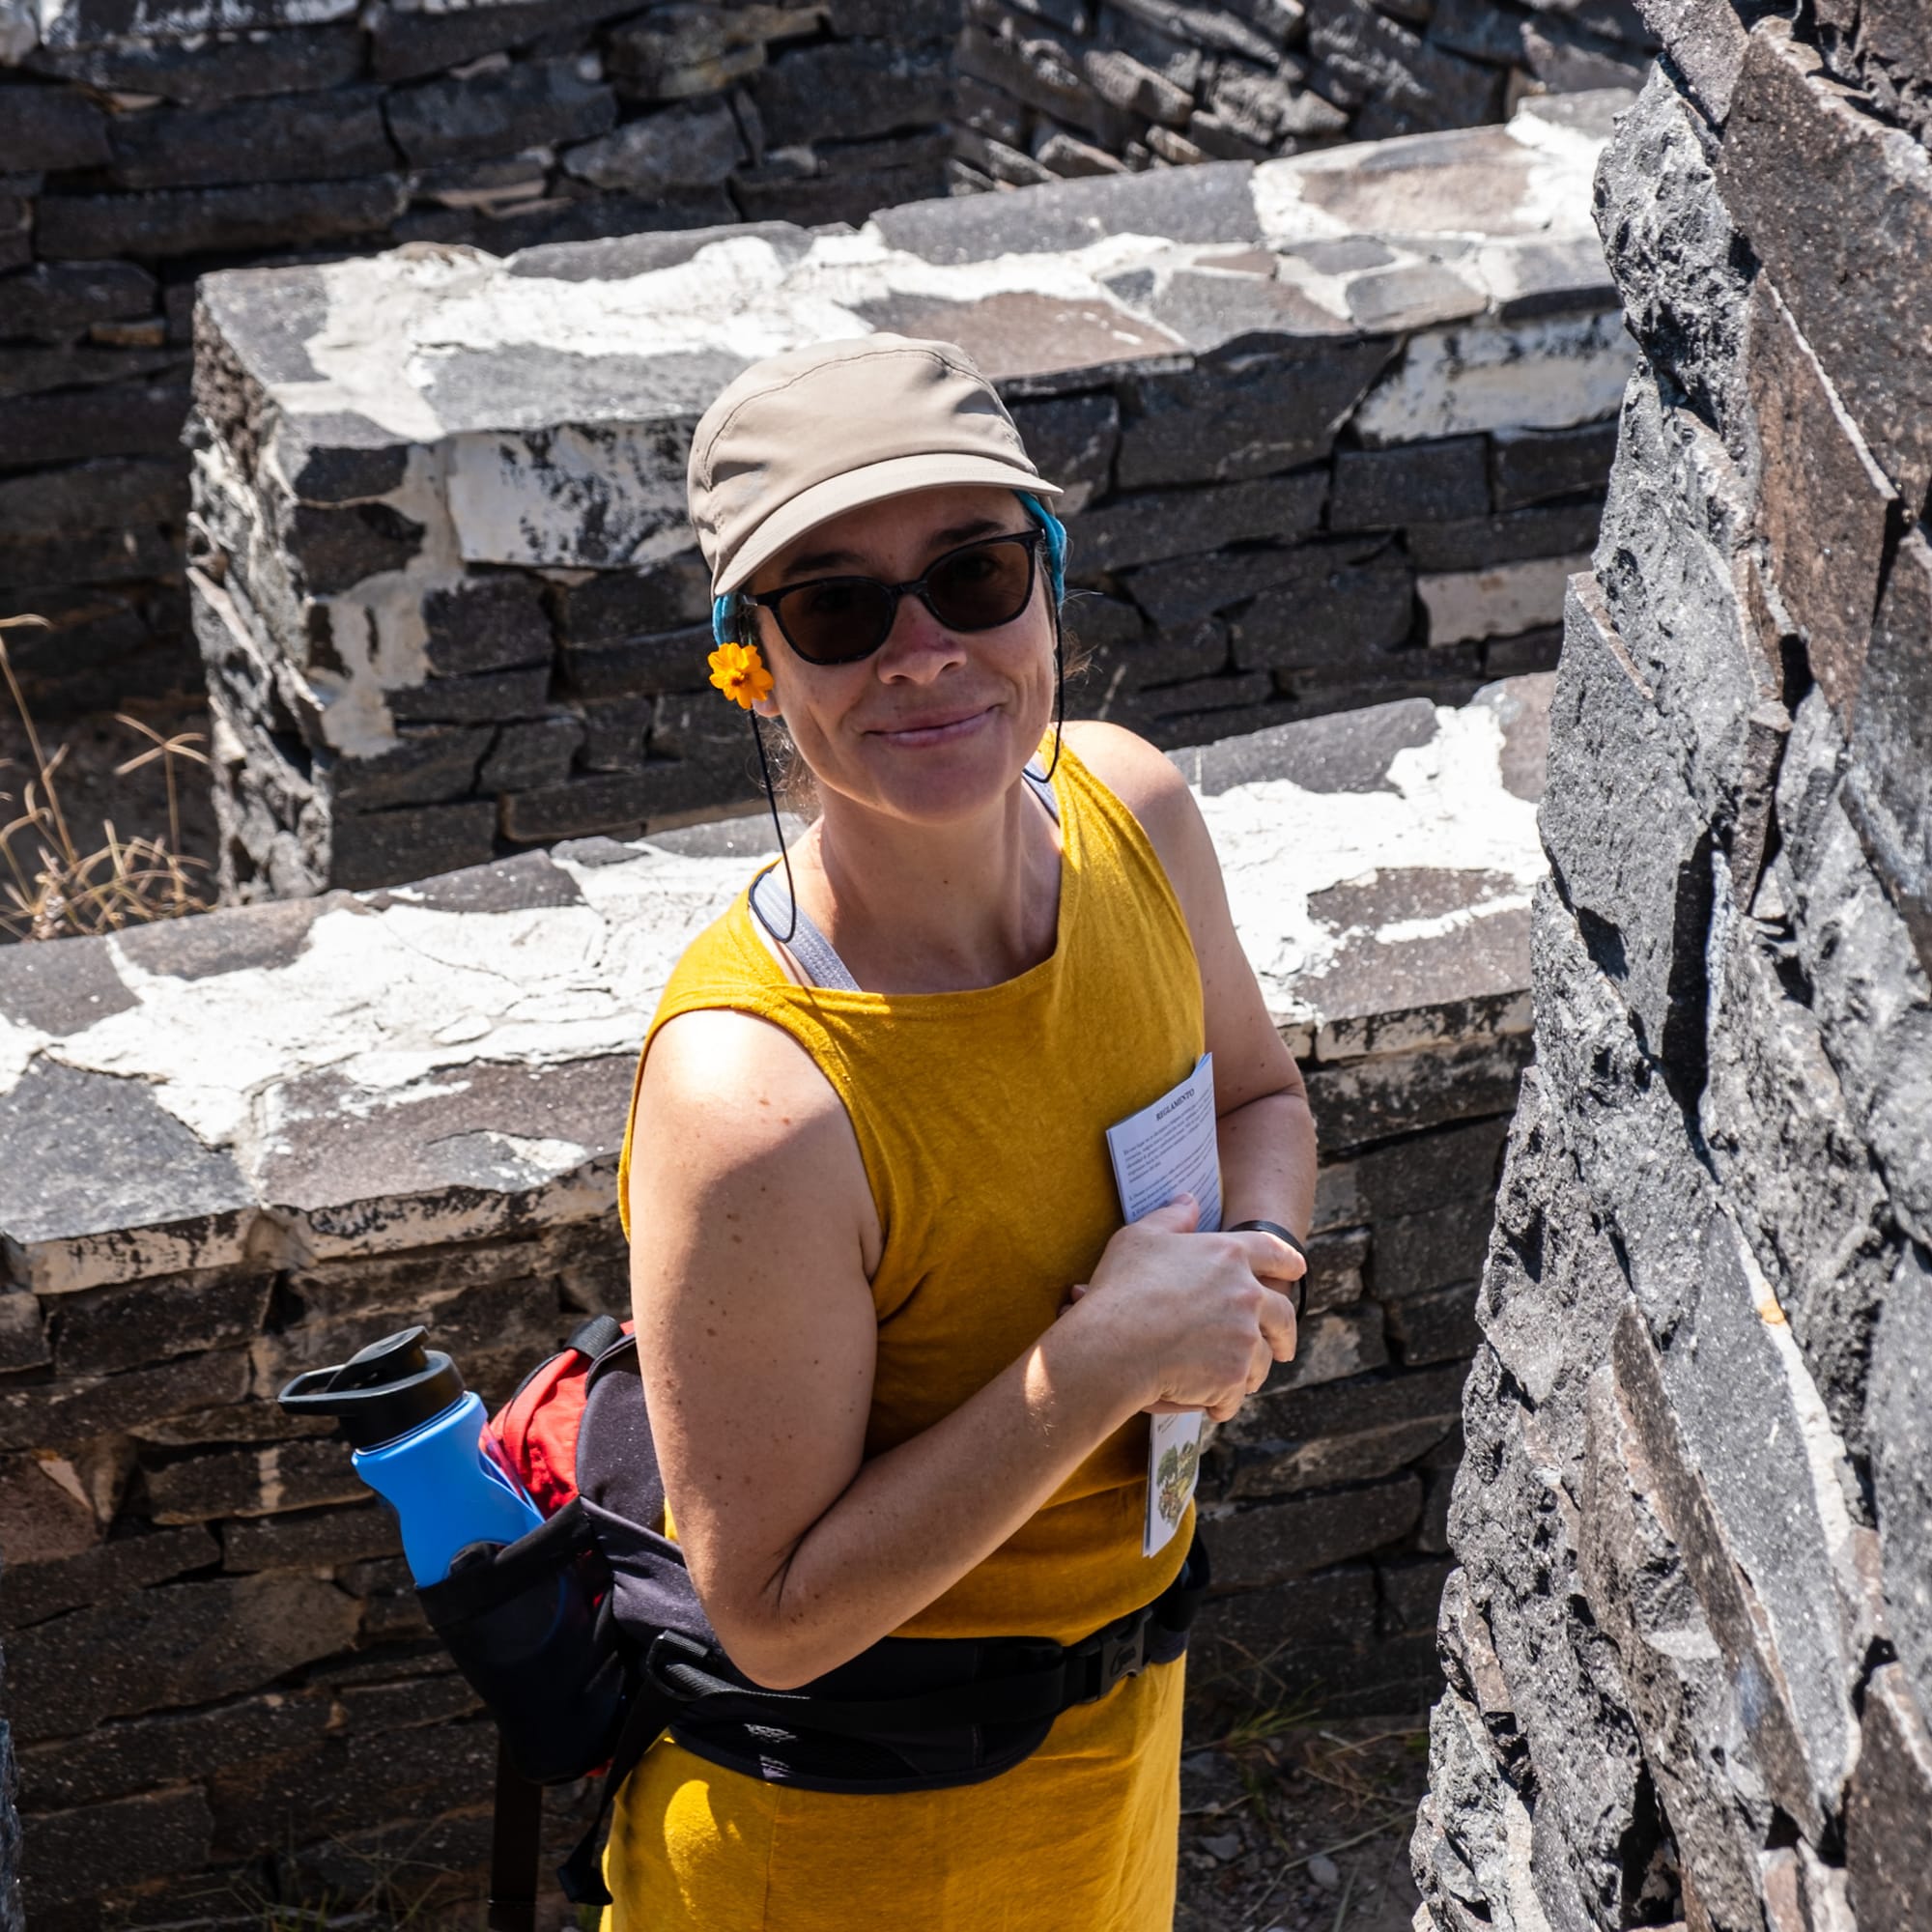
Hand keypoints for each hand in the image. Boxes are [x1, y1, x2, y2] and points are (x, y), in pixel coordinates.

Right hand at [1068, 1195, 1301, 1423]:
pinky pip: (1236, 1393)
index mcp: (1229, 1255)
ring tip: (1240, 1381)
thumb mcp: (1141, 1238)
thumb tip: (1189, 1200)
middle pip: (1283, 1314)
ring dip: (1252, 1370)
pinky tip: (1211, 1403)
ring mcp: (1245, 1338)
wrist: (1116, 1343)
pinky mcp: (1234, 1375)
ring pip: (1262, 1359)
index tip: (1298, 1269)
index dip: (1287, 1260)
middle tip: (1284, 1346)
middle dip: (1286, 1333)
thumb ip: (1172, 1217)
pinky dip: (1224, 1400)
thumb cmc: (1124, 1288)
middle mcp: (1247, 1295)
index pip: (1273, 1251)